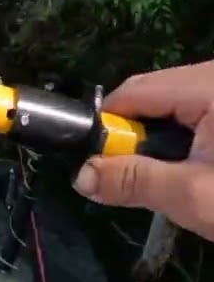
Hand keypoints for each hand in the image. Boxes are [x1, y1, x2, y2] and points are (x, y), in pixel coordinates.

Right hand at [72, 60, 213, 241]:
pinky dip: (189, 136)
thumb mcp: (194, 195)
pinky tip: (204, 166)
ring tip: (179, 175)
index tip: (104, 165)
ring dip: (163, 139)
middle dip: (137, 136)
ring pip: (174, 104)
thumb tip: (81, 177)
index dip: (106, 128)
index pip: (130, 93)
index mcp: (206, 85)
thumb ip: (134, 181)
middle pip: (151, 94)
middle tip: (145, 175)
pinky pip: (199, 110)